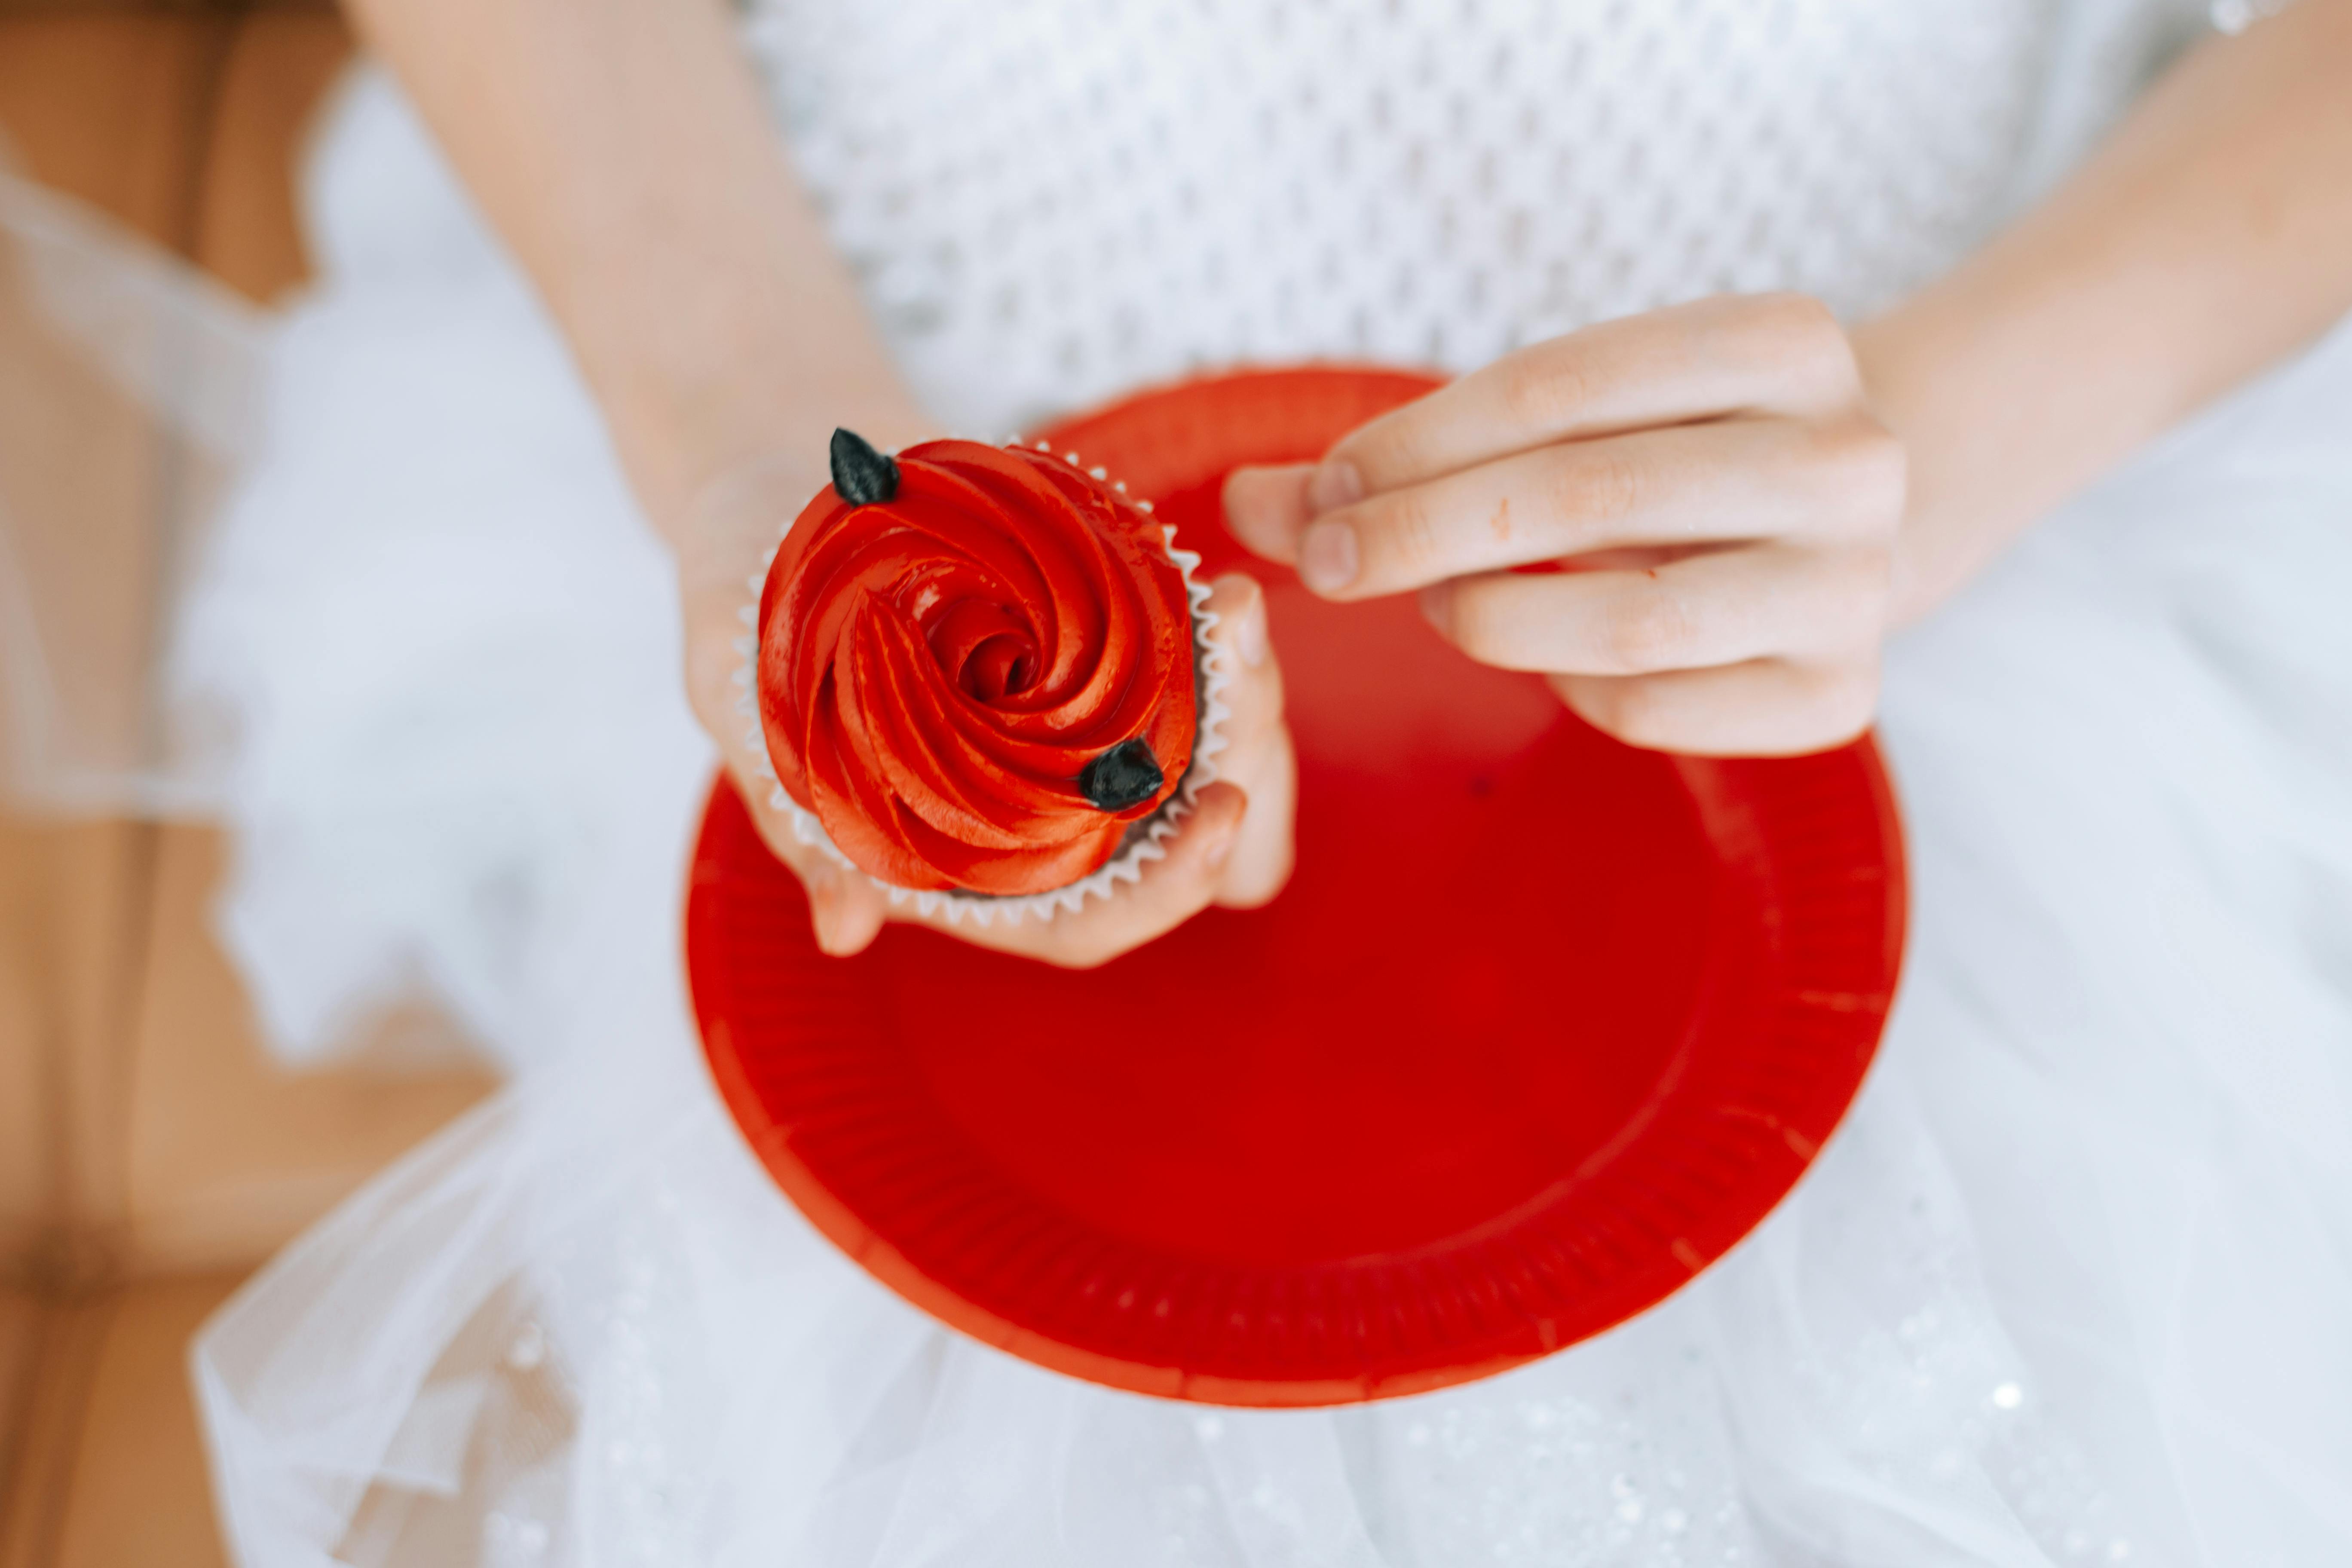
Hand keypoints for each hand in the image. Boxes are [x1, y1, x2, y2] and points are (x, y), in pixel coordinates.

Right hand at [677, 447, 1293, 965]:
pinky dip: (1220, 644)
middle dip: (1242, 770)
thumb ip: (795, 816)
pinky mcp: (1101, 655)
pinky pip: (1194, 676)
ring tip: (1240, 608)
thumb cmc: (741, 605)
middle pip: (1177, 844)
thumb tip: (843, 930)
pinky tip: (1225, 587)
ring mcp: (1074, 733)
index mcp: (956, 861)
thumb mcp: (743, 700)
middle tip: (1252, 673)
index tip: (1220, 806)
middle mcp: (1031, 810)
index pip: (1085, 920)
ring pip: (1206, 758)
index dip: (1162, 891)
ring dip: (1247, 698)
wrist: (771, 489)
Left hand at [1224, 294, 1904, 755]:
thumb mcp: (1559, 417)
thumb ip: (1402, 460)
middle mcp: (1848, 456)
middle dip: (1425, 530)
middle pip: (1588, 495)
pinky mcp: (1835, 695)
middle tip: (1331, 562)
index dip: (1419, 441)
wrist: (1837, 524)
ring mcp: (1853, 583)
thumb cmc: (1664, 451)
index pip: (1561, 386)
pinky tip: (1543, 650)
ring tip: (1440, 604)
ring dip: (1493, 616)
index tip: (1325, 490)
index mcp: (1789, 339)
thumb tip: (1238, 502)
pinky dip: (1566, 684)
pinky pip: (1654, 706)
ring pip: (1627, 617)